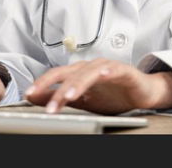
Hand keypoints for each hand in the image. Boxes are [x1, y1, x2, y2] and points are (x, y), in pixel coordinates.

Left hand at [24, 58, 171, 114]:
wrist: (142, 92)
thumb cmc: (113, 94)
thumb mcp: (83, 101)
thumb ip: (59, 97)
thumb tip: (34, 97)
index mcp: (78, 72)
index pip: (56, 76)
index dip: (42, 83)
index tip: (28, 94)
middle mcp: (90, 67)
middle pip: (69, 74)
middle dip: (55, 89)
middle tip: (46, 103)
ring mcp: (106, 67)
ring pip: (88, 73)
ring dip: (76, 84)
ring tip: (67, 96)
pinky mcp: (124, 70)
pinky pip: (113, 69)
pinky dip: (107, 71)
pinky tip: (101, 75)